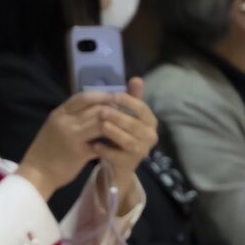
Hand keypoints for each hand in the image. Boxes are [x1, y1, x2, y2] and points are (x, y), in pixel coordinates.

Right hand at [15, 91, 114, 200]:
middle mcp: (65, 122)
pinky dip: (111, 142)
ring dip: (115, 124)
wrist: (35, 174)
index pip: (84, 97)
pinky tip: (118, 142)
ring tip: (125, 126)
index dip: (101, 95)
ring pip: (101, 122)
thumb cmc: (47, 150)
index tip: (114, 98)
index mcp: (59, 114)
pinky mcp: (79, 152)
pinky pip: (101, 142)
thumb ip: (71, 117)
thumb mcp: (55, 127)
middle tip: (126, 111)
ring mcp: (72, 136)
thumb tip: (95, 107)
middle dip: (113, 108)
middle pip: (96, 108)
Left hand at [94, 78, 158, 199]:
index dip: (128, 101)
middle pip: (134, 124)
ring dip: (113, 132)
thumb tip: (136, 78)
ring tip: (100, 126)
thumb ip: (131, 98)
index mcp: (150, 122)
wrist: (118, 166)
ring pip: (127, 140)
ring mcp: (141, 151)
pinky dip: (105, 150)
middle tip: (102, 110)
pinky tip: (93, 145)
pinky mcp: (129, 164)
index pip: (142, 108)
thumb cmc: (121, 135)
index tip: (113, 95)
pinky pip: (117, 156)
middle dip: (118, 116)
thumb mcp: (126, 116)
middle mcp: (150, 136)